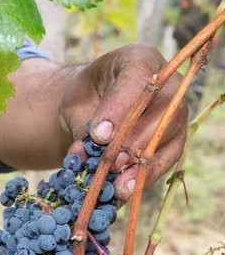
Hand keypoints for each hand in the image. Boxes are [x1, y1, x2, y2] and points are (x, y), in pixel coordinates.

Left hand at [60, 44, 187, 202]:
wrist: (95, 108)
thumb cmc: (88, 97)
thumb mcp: (78, 102)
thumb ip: (83, 124)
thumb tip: (83, 155)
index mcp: (141, 61)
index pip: (137, 80)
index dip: (118, 110)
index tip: (99, 135)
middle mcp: (169, 86)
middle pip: (162, 114)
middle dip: (133, 143)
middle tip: (111, 163)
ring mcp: (176, 116)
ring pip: (168, 142)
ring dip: (142, 167)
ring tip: (119, 187)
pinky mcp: (174, 143)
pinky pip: (164, 163)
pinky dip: (142, 180)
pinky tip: (124, 194)